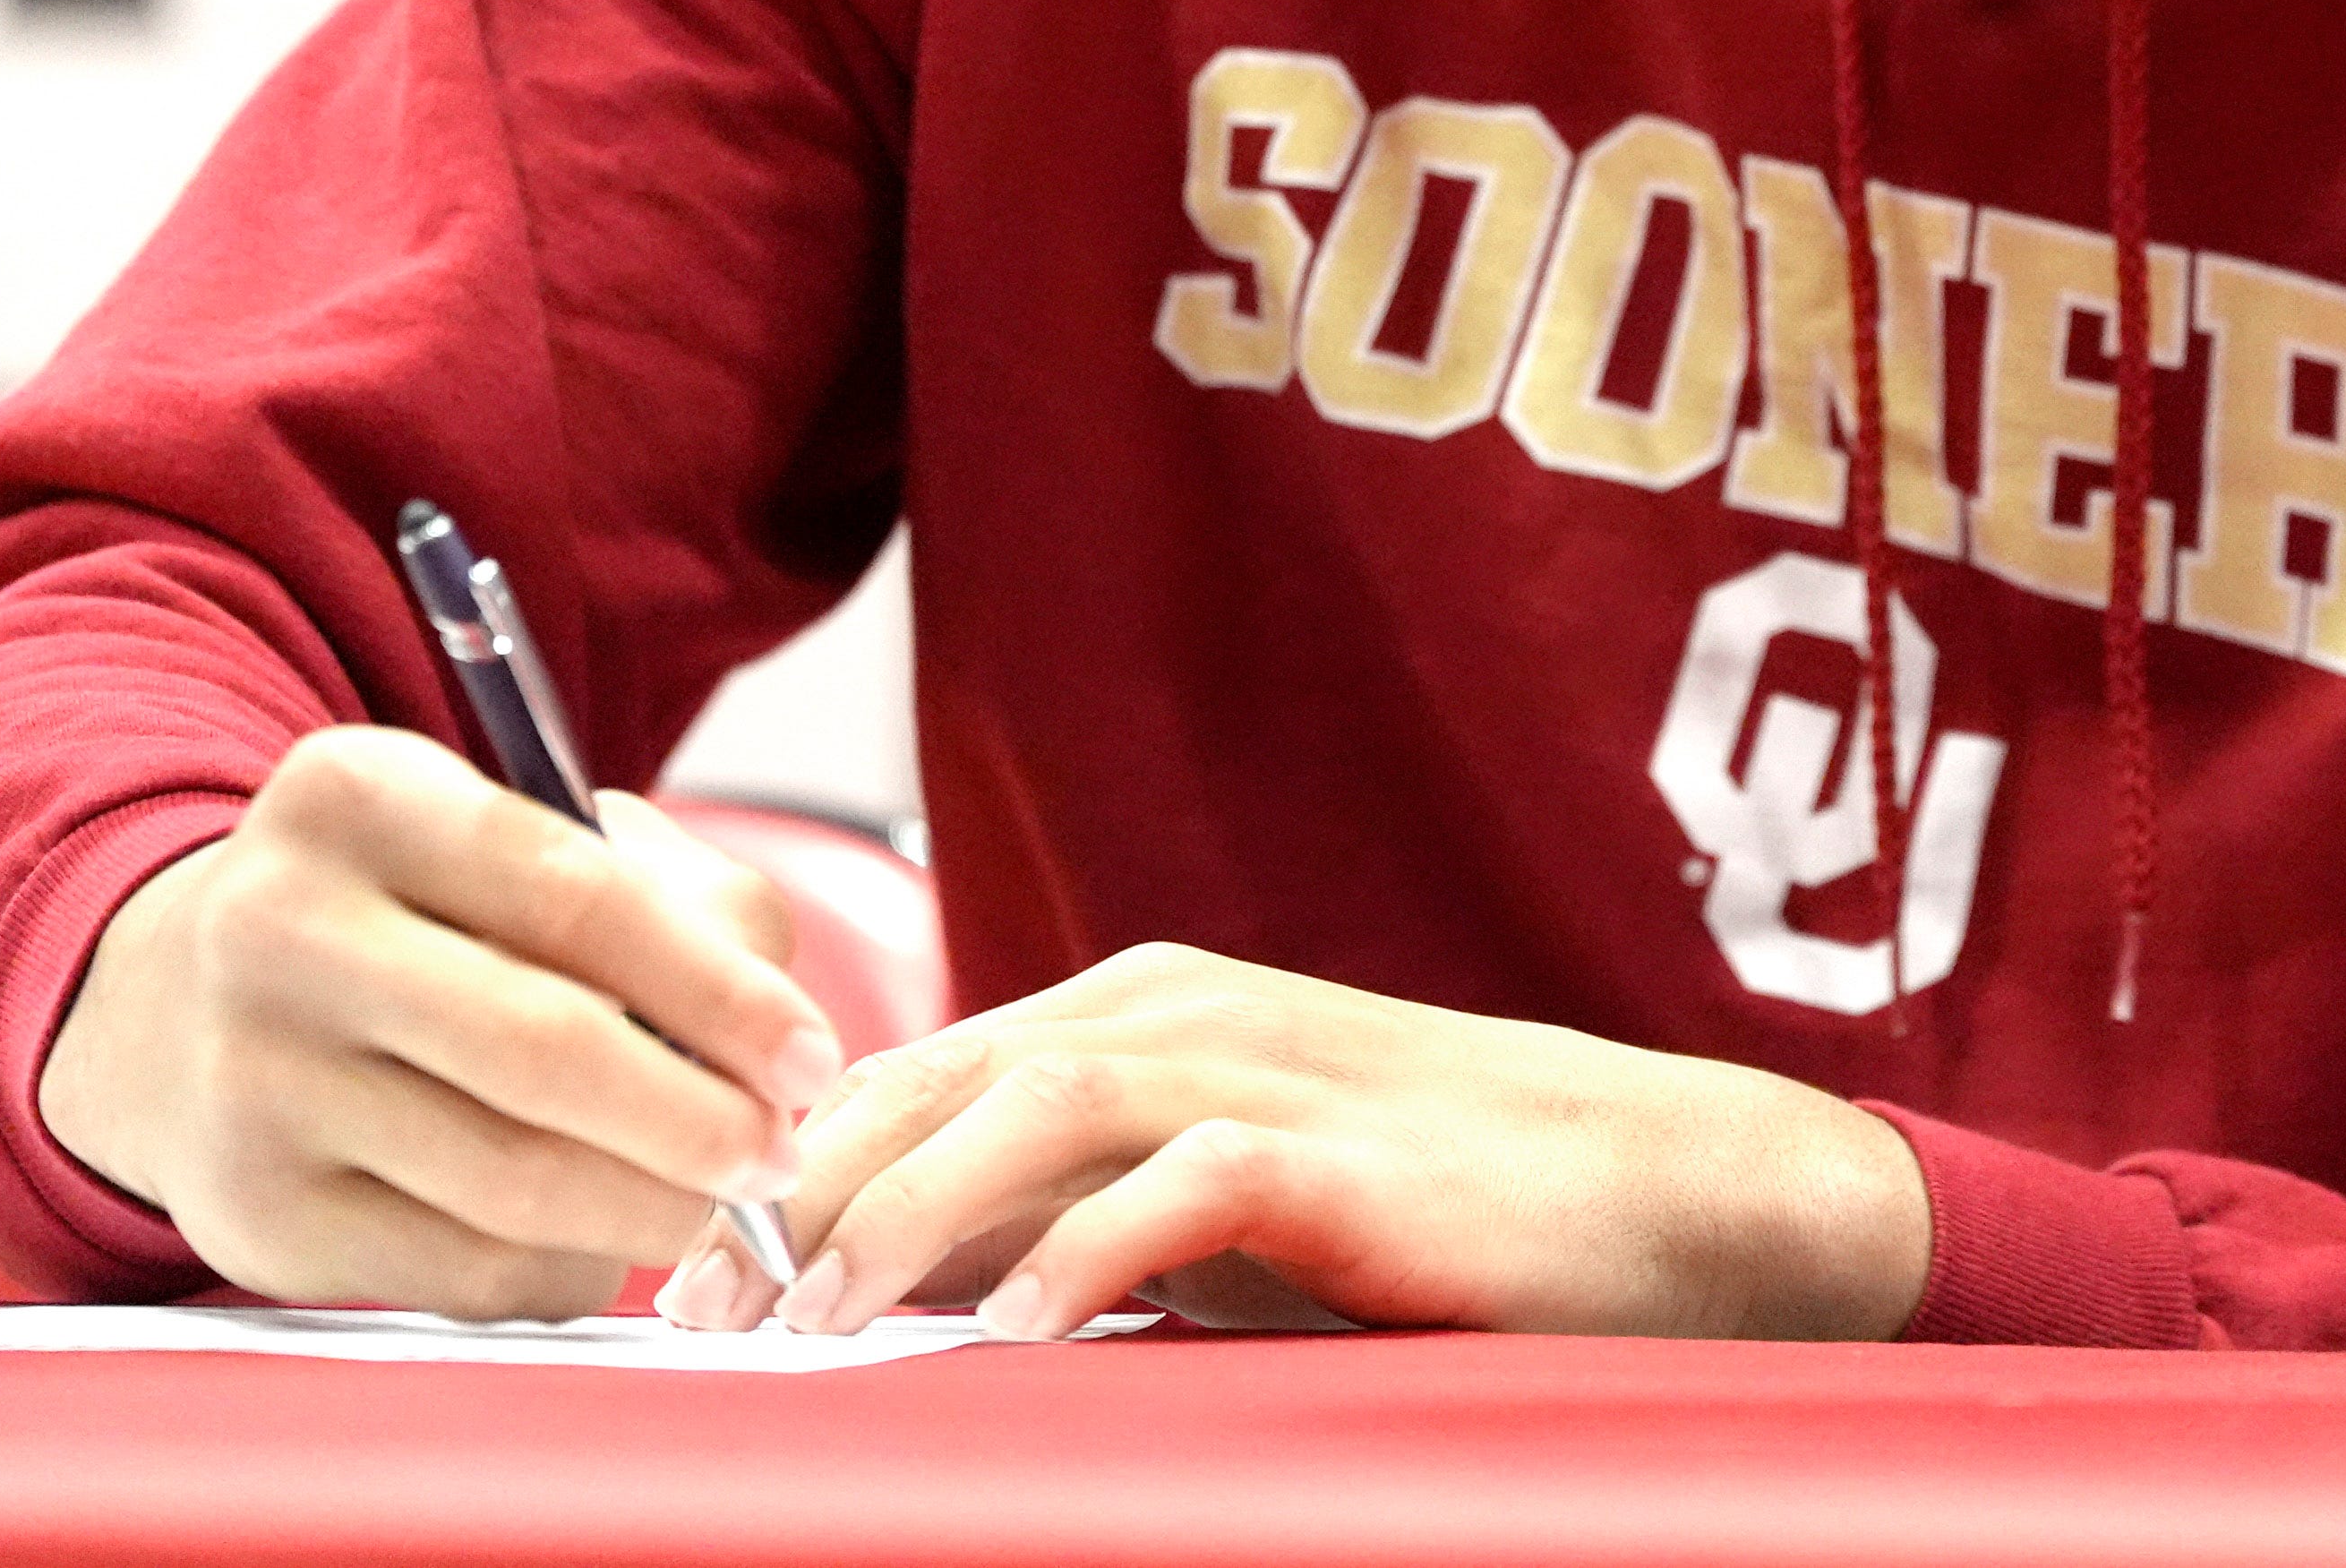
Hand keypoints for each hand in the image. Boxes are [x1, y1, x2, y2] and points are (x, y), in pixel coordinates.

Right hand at [36, 724, 846, 1316]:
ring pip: (511, 1181)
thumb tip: (782, 1048)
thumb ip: (681, 904)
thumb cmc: (414, 914)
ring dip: (649, 1206)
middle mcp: (278, 929)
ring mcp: (254, 1084)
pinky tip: (599, 1233)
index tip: (812, 1059)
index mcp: (356, 796)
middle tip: (781, 1154)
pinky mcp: (257, 1220)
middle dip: (695, 1117)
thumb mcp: (521, 840)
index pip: (572, 893)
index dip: (714, 991)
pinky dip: (565, 1263)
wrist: (175, 1009)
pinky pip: (462, 1270)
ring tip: (718, 1199)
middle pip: (541, 1048)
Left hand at [648, 942, 1927, 1343]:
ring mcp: (1256, 1070)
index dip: (783, 1166)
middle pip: (934, 1077)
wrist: (1657, 1188)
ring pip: (1029, 1112)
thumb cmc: (1428, 1205)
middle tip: (700, 1314)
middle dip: (798, 1194)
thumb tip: (914, 1289)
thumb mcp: (1214, 1202)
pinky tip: (1011, 1333)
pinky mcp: (1334, 1152)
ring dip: (904, 1216)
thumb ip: (1075, 1210)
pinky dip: (1083, 1254)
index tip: (687, 1276)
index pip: (908, 1071)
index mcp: (1130, 1012)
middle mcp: (1173, 1012)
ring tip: (813, 1321)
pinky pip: (1178, 1187)